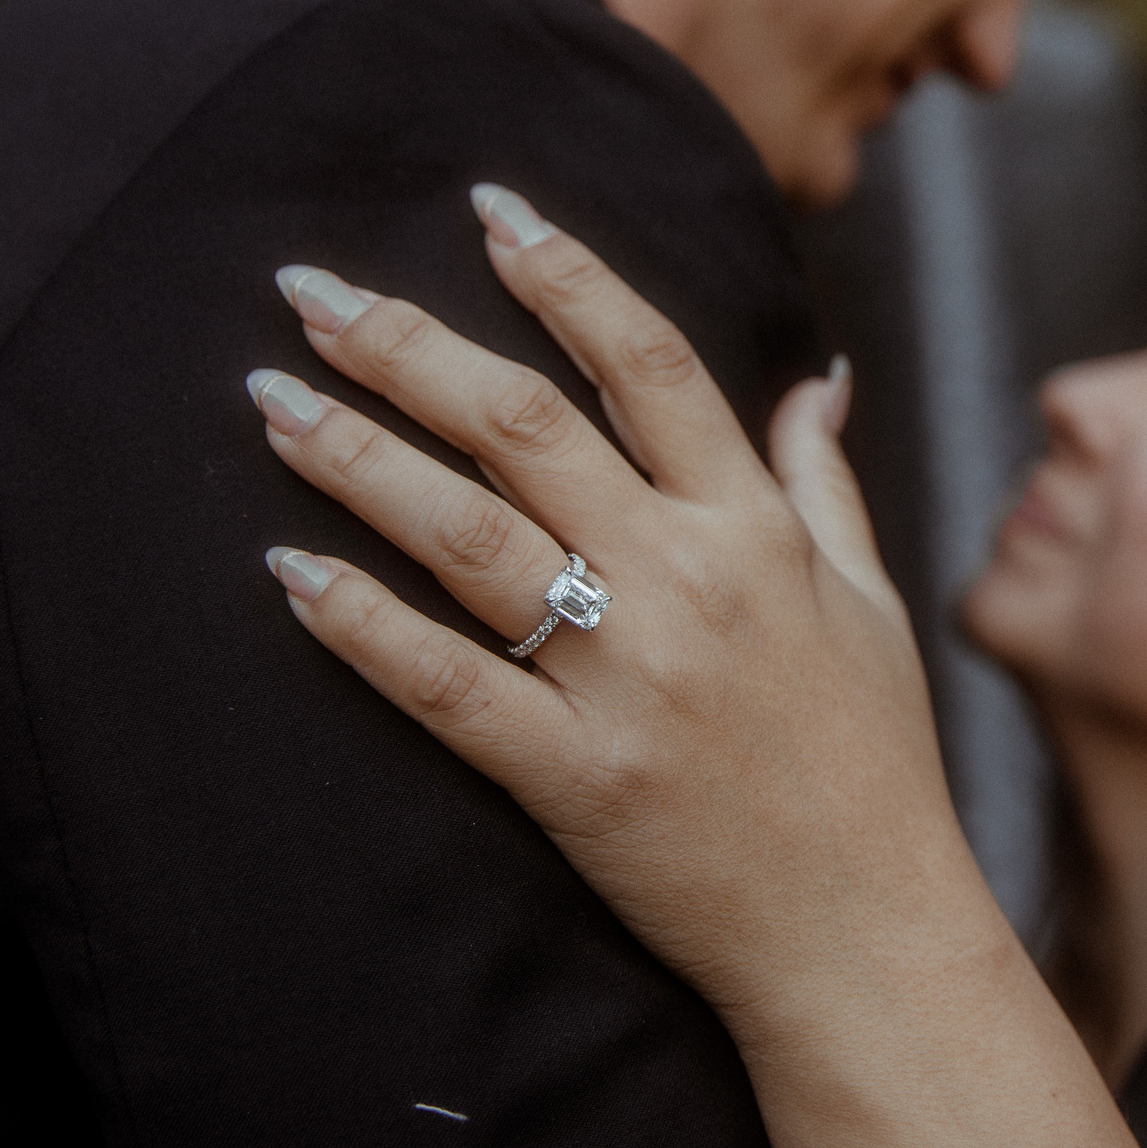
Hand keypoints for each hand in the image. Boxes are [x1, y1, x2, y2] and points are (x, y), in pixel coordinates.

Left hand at [246, 193, 955, 1015]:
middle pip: (526, 427)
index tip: (489, 210)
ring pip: (467, 537)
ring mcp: (623, 681)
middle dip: (407, 345)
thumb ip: (825, 480)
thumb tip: (818, 374)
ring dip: (358, 459)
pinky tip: (287, 573)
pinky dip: (361, 627)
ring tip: (272, 402)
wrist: (867, 937)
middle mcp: (683, 584)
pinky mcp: (572, 777)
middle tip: (310, 291)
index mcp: (754, 530)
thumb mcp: (870, 603)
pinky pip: (446, 686)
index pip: (647, 363)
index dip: (565, 273)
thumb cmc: (874, 765)